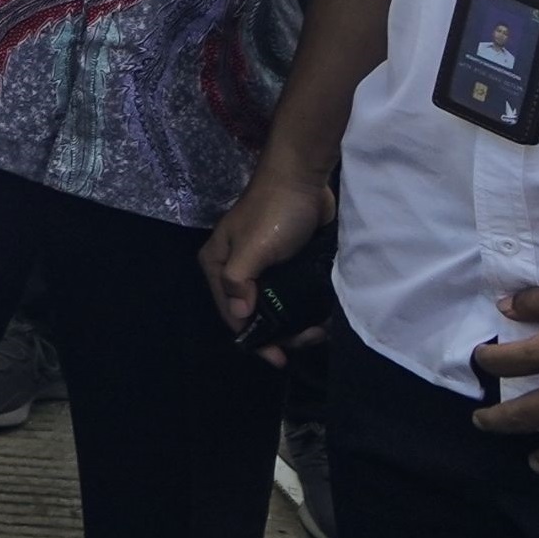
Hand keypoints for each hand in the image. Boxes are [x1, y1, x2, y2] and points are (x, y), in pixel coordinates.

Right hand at [200, 163, 334, 366]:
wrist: (303, 179)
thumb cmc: (273, 213)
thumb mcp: (253, 248)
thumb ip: (239, 282)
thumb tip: (240, 317)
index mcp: (217, 265)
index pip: (230, 313)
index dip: (252, 339)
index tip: (279, 359)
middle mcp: (235, 270)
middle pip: (254, 315)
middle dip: (281, 334)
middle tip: (309, 338)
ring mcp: (261, 268)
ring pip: (275, 309)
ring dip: (296, 325)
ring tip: (320, 328)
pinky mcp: (285, 264)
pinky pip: (292, 297)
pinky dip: (305, 310)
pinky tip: (321, 317)